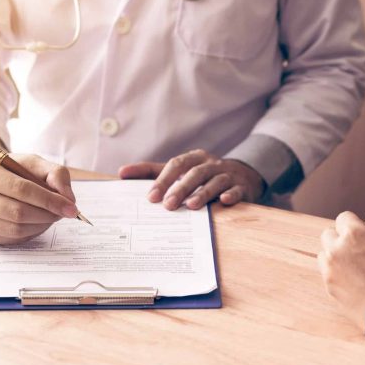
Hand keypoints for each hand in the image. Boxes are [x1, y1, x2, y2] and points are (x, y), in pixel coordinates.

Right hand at [0, 150, 78, 243]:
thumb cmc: (8, 169)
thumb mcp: (30, 162)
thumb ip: (54, 173)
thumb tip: (68, 199)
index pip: (20, 189)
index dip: (49, 200)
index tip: (71, 207)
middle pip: (18, 212)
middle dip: (47, 214)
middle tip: (64, 212)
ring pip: (15, 229)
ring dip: (41, 225)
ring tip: (51, 215)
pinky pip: (11, 239)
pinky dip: (30, 232)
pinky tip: (37, 222)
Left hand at [118, 149, 264, 209]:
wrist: (242, 177)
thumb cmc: (202, 176)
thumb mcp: (179, 171)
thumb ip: (152, 172)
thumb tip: (121, 173)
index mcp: (194, 159)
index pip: (176, 165)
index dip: (163, 180)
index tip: (151, 197)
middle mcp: (211, 164)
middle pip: (194, 173)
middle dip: (180, 188)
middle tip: (167, 205)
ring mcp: (228, 175)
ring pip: (215, 181)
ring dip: (203, 193)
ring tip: (191, 206)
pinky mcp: (242, 187)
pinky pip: (237, 190)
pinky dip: (231, 195)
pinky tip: (224, 201)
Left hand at [317, 201, 364, 330]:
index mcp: (353, 234)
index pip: (344, 217)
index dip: (358, 225)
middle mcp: (336, 251)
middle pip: (330, 234)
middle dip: (344, 237)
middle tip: (364, 249)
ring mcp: (330, 272)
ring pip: (326, 254)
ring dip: (337, 254)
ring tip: (359, 263)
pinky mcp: (330, 291)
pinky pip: (327, 273)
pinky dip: (337, 272)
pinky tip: (356, 278)